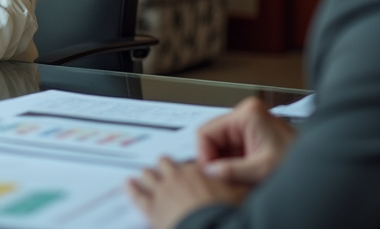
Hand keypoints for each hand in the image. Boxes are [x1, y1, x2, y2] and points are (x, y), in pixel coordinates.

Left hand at [127, 157, 247, 228]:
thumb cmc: (223, 214)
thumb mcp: (241, 197)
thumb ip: (241, 188)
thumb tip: (250, 184)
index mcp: (198, 173)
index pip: (190, 164)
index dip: (190, 168)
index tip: (190, 170)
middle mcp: (178, 178)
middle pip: (166, 165)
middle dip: (165, 166)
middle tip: (164, 165)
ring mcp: (162, 192)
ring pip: (149, 176)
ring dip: (148, 175)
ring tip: (145, 173)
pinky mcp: (151, 208)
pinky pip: (137, 195)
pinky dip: (132, 189)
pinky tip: (128, 184)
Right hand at [196, 97, 296, 185]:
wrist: (320, 169)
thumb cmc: (298, 162)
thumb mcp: (261, 170)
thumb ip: (231, 171)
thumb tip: (208, 172)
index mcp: (247, 114)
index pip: (206, 132)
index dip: (205, 156)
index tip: (210, 173)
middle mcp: (247, 113)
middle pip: (212, 137)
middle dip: (215, 159)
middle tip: (222, 178)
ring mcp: (250, 123)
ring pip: (220, 144)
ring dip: (224, 162)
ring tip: (237, 177)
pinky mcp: (253, 133)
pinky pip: (230, 147)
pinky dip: (232, 162)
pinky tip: (242, 173)